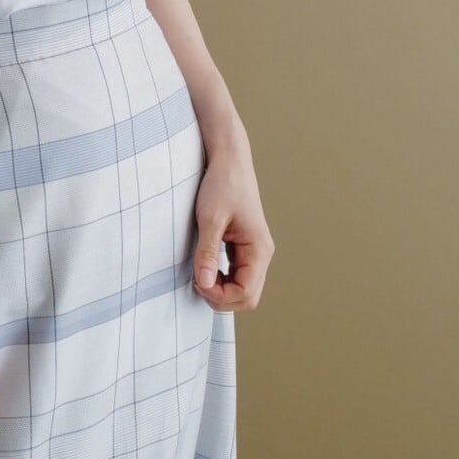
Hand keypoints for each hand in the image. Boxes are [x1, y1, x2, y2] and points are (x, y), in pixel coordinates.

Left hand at [192, 145, 275, 311]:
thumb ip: (208, 252)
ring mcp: (254, 251)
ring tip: (199, 275)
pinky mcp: (244, 247)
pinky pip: (237, 275)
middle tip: (196, 282)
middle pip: (248, 296)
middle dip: (222, 297)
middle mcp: (261, 253)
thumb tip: (203, 283)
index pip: (246, 292)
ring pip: (243, 288)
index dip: (220, 295)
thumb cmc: (221, 185)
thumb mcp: (210, 218)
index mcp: (259, 249)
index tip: (197, 282)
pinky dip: (221, 279)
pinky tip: (204, 267)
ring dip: (221, 290)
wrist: (229, 161)